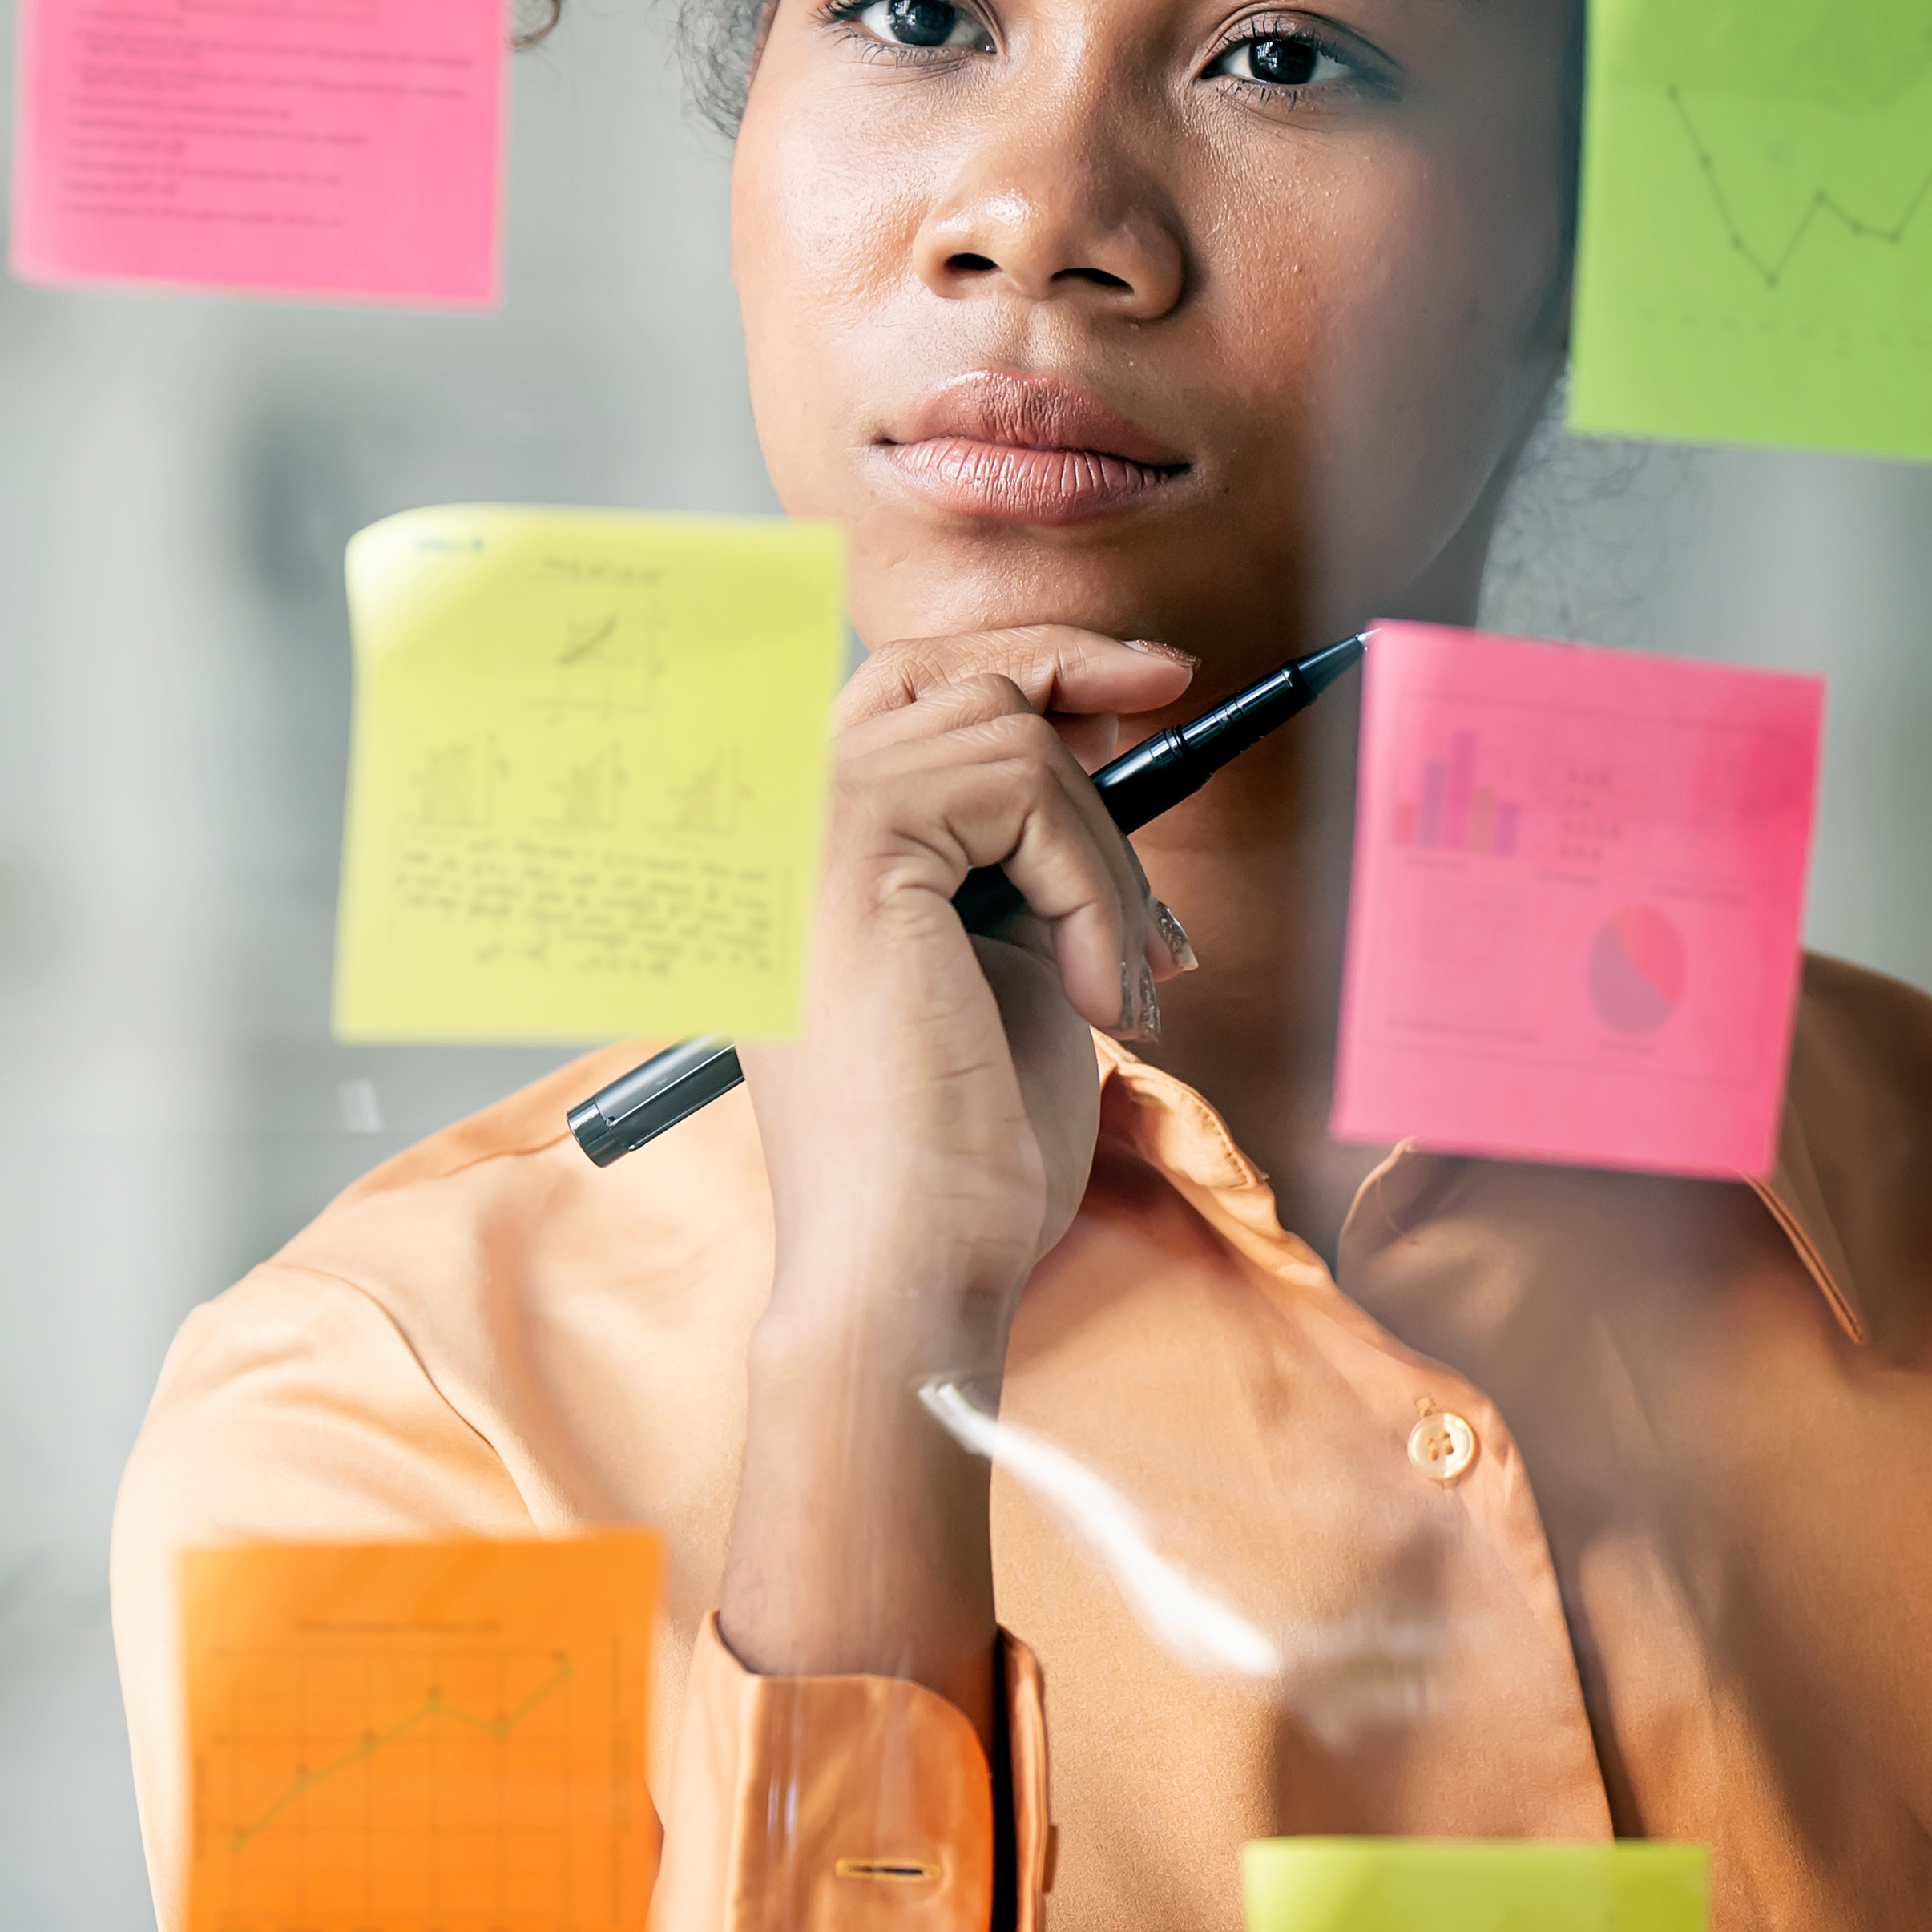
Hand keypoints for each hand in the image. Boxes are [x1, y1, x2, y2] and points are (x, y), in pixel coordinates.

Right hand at [739, 628, 1201, 1345]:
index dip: (1019, 664)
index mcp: (785, 856)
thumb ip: (1011, 845)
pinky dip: (1098, 890)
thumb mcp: (997, 953)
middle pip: (941, 676)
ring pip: (1008, 739)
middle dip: (1073, 683)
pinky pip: (1024, 789)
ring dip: (1106, 855)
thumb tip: (1086, 721)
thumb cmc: (956, 1149)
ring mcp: (795, 826)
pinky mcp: (851, 846)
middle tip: (1167, 700)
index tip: (1138, 680)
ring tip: (1123, 981)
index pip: (895, 692)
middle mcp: (764, 824)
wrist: (910, 1267)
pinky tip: (1102, 1001)